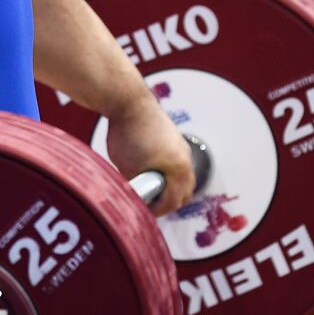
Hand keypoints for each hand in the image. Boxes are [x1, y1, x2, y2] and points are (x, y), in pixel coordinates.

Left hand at [105, 88, 194, 216]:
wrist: (128, 101)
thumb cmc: (129, 133)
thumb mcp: (128, 170)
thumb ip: (137, 189)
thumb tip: (136, 200)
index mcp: (179, 170)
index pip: (173, 202)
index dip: (156, 211)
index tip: (143, 213)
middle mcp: (185, 158)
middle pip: (184, 192)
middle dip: (168, 201)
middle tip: (148, 205)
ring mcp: (181, 146)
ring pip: (182, 177)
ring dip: (169, 186)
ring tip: (149, 189)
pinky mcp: (173, 137)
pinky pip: (176, 162)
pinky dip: (168, 172)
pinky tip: (151, 170)